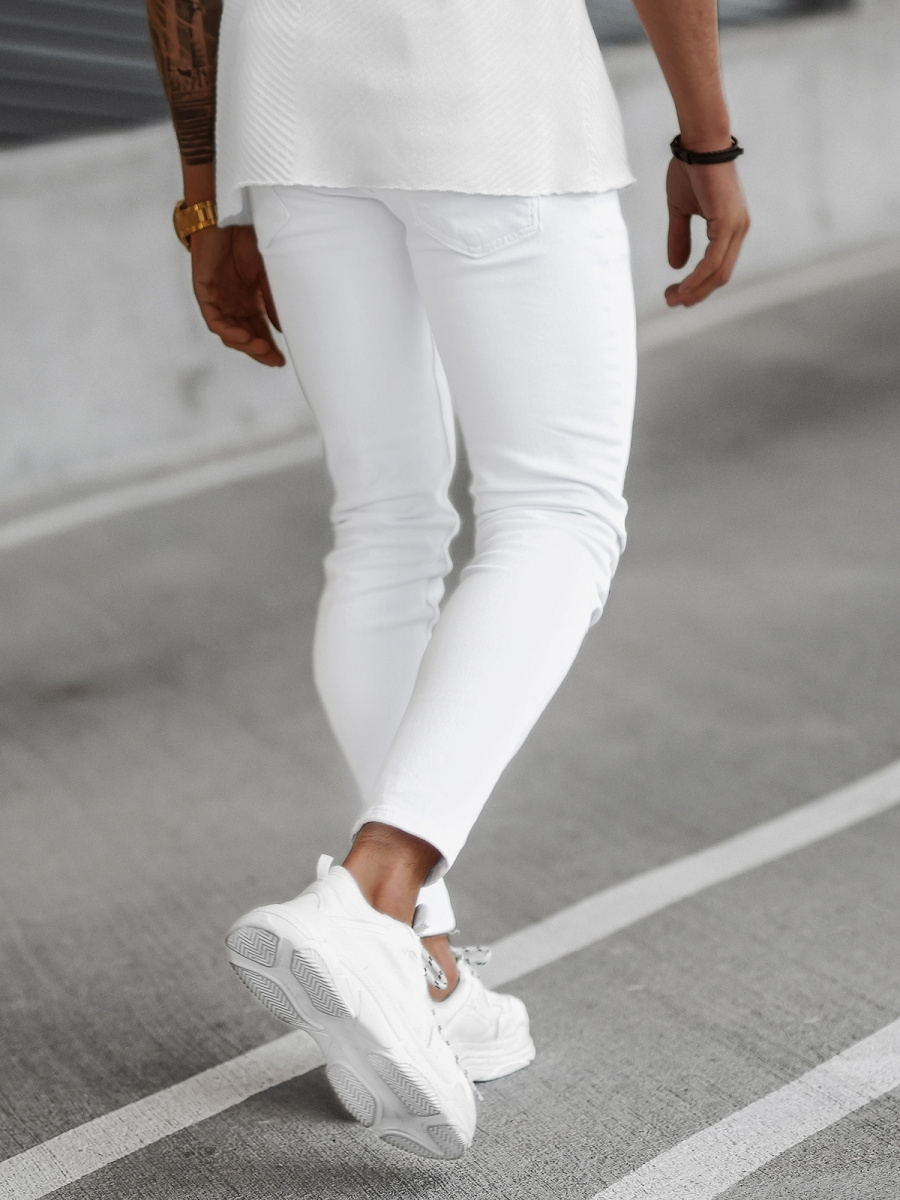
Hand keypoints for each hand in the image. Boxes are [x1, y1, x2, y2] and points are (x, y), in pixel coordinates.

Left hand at [189, 224, 285, 365]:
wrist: (227, 216)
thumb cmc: (247, 239)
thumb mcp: (267, 274)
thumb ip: (273, 301)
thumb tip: (282, 329)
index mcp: (251, 300)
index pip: (260, 330)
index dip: (270, 347)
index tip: (281, 361)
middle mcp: (234, 304)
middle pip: (245, 336)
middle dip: (259, 351)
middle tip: (273, 360)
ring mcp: (219, 300)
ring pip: (229, 333)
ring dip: (245, 344)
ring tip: (260, 349)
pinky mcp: (205, 293)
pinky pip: (214, 320)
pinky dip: (228, 331)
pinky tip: (242, 336)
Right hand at [664, 157, 749, 306]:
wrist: (698, 143)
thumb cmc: (690, 169)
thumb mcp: (681, 210)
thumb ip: (680, 237)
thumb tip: (676, 266)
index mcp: (730, 227)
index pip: (718, 267)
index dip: (698, 285)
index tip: (676, 294)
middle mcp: (738, 230)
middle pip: (720, 276)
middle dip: (696, 294)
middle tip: (672, 302)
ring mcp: (736, 228)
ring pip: (718, 273)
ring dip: (695, 290)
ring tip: (673, 298)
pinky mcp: (728, 224)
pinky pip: (713, 261)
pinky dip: (698, 277)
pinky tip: (683, 286)